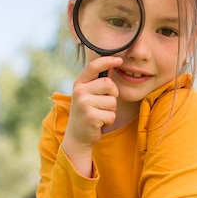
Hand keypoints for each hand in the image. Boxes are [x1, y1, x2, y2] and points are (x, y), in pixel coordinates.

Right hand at [61, 56, 122, 175]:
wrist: (77, 137)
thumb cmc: (87, 114)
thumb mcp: (87, 96)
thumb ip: (97, 83)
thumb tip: (113, 64)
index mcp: (79, 84)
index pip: (94, 66)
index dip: (108, 61)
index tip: (119, 60)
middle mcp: (80, 92)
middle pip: (109, 84)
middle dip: (113, 95)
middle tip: (103, 105)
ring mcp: (84, 104)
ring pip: (112, 101)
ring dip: (110, 111)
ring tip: (99, 115)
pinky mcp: (91, 117)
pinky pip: (111, 115)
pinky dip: (109, 121)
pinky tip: (99, 124)